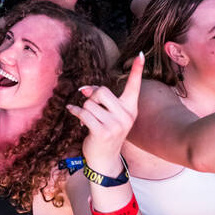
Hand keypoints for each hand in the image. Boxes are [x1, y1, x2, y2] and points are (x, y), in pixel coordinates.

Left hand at [69, 52, 142, 166]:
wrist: (105, 159)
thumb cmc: (105, 132)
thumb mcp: (108, 114)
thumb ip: (100, 98)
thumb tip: (84, 89)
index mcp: (130, 108)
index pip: (134, 86)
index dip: (137, 70)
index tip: (141, 54)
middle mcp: (126, 116)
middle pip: (102, 91)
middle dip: (92, 96)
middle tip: (92, 106)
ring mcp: (116, 125)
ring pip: (90, 103)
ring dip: (84, 109)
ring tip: (87, 118)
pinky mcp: (102, 132)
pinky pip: (83, 113)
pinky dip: (75, 112)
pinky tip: (73, 113)